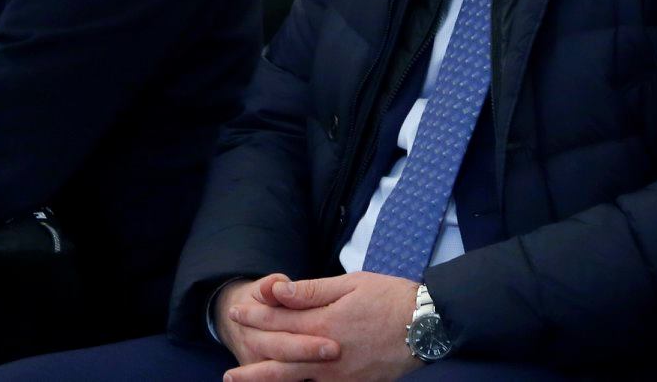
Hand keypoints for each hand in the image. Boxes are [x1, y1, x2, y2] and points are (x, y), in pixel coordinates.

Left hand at [226, 272, 421, 381]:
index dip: (257, 316)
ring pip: (292, 381)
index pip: (281, 322)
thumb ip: (312, 291)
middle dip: (252, 354)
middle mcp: (326, 355)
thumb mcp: (352, 284)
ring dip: (264, 380)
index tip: (237, 311)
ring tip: (239, 380)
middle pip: (279, 357)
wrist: (426, 327)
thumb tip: (278, 290)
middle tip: (230, 357)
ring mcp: (338, 376)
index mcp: (325, 324)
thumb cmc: (391, 298)